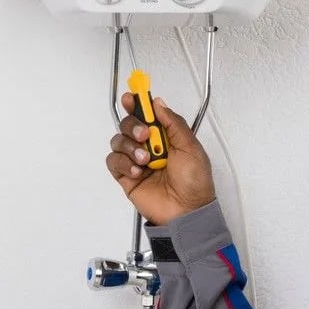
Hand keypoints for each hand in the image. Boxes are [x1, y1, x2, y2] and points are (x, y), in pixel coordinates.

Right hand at [106, 94, 215, 225]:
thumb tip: (158, 104)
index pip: (147, 115)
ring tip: (146, 160)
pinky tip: (138, 171)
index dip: (137, 104)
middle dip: (133, 125)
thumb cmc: (195, 182)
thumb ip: (174, 123)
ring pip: (118, 141)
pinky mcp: (126, 176)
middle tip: (143, 135)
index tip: (131, 98)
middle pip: (128, 124)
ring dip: (129, 146)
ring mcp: (137, 161)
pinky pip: (113, 161)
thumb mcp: (191, 147)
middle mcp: (150, 146)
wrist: (187, 211)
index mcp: (166, 137)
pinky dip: (123, 162)